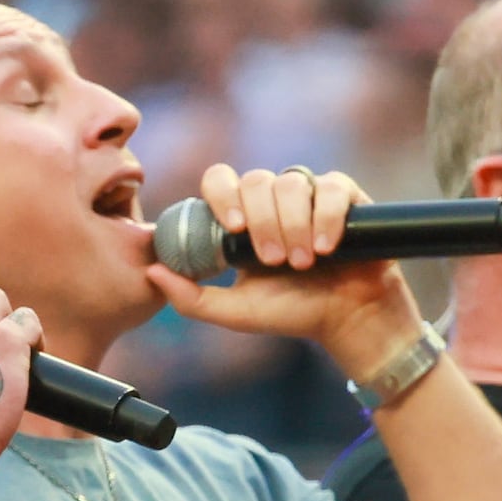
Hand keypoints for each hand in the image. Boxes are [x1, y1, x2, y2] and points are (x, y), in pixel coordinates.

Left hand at [151, 164, 422, 374]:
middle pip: (256, 181)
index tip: (234, 228)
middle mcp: (275, 200)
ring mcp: (310, 195)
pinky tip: (328, 247)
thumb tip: (152, 272)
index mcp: (244, 218)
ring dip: (294, 225)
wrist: (349, 321)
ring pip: (291, 182)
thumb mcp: (236, 312)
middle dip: (264, 223)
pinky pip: (331, 187)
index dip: (223, 195)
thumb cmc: (293, 313)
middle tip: (275, 261)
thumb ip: (191, 299)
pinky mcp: (346, 197)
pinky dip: (326, 216)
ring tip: (305, 262)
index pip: (220, 180)